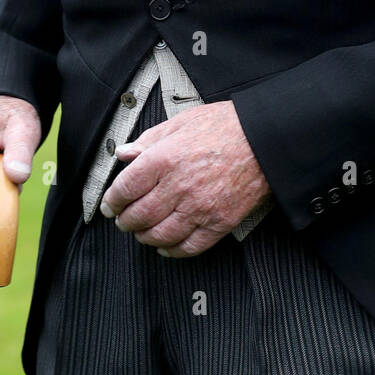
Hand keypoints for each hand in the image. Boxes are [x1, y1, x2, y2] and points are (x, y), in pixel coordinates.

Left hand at [99, 101, 269, 257]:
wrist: (265, 139)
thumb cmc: (226, 126)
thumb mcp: (181, 122)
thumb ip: (149, 140)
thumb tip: (124, 153)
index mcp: (165, 159)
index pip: (125, 188)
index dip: (112, 200)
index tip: (109, 205)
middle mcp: (179, 186)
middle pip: (139, 216)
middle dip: (125, 222)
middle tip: (122, 220)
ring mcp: (200, 208)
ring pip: (160, 235)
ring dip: (145, 237)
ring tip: (142, 233)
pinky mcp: (219, 222)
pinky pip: (190, 246)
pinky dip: (173, 251)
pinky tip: (166, 246)